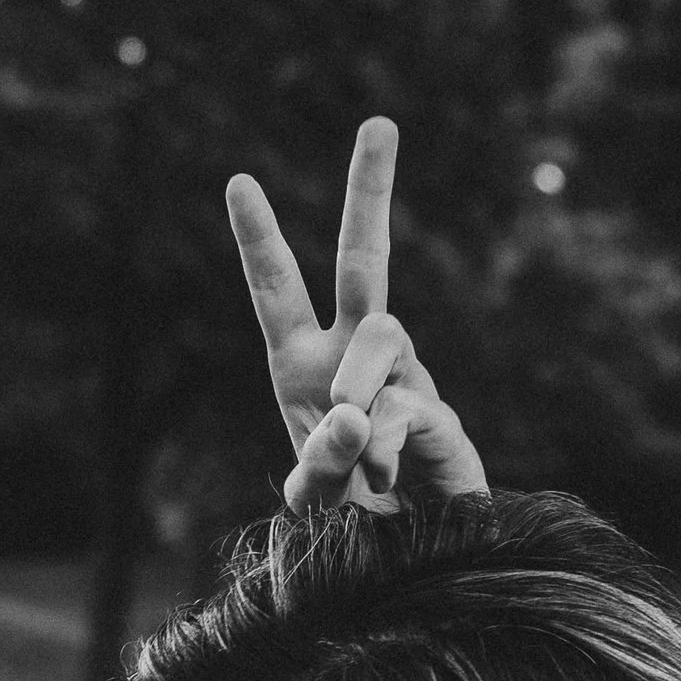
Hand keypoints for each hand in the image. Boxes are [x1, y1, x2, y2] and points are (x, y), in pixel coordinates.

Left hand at [227, 117, 490, 513]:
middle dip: (370, 191)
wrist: (416, 558)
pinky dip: (389, 444)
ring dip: (358, 384)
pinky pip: (409, 406)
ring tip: (355, 442)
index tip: (239, 180)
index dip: (260, 239)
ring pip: (384, 334)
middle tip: (380, 123)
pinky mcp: (441, 417)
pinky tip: (383, 477)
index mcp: (304, 365)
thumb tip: (353, 419)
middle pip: (366, 260)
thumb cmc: (353, 514)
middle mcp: (355, 358)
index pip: (279, 291)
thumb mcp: (313, 497)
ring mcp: (404, 380)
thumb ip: (315, 467)